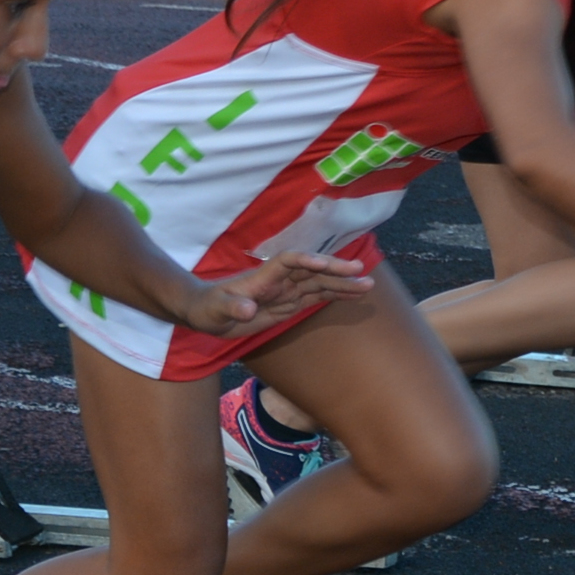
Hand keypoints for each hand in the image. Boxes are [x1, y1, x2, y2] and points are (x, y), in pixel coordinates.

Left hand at [173, 249, 369, 335]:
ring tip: (368, 285)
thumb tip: (247, 309)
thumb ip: (232, 308)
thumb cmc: (208, 308)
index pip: (289, 262)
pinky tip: (353, 295)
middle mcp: (279, 280)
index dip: (308, 261)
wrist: (207, 313)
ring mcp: (286, 291)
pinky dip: (335, 295)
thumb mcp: (215, 311)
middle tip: (361, 271)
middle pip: (312, 270)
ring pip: (319, 283)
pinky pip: (316, 296)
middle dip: (336, 270)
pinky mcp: (289, 304)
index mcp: (262, 277)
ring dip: (342, 284)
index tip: (326, 264)